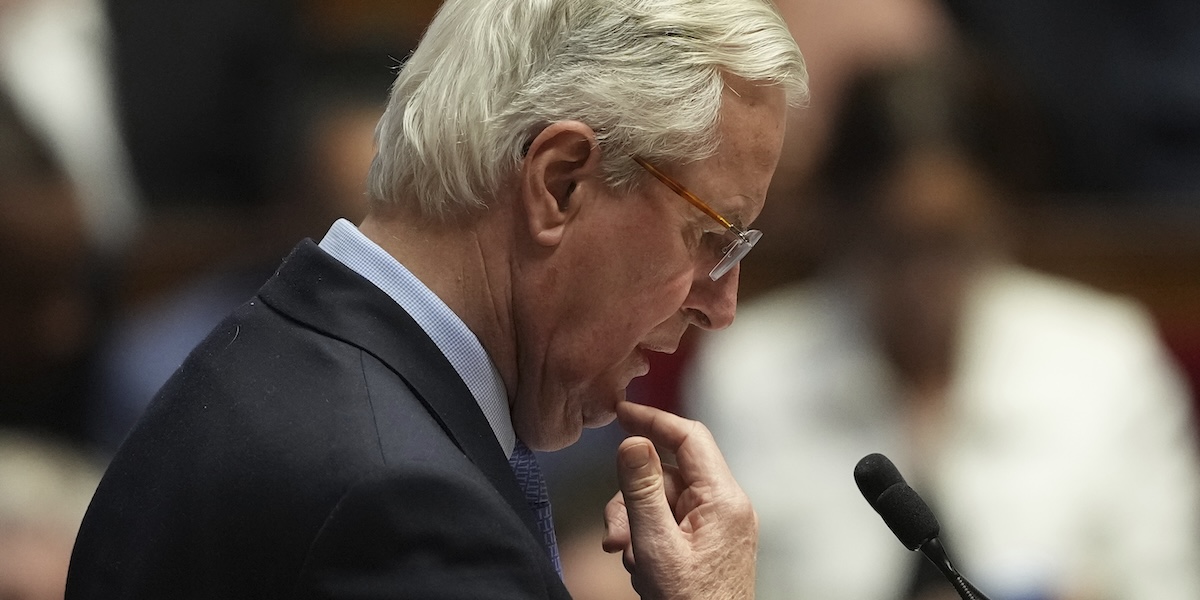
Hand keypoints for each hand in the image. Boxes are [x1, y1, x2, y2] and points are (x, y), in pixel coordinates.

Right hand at [602, 401, 756, 599]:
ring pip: (663, 501)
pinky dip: (648, 539)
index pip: (689, 437)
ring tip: (632, 562)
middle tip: (616, 536)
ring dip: (636, 525)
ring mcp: (719, 526)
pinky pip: (670, 523)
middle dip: (633, 500)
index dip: (653, 420)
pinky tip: (644, 568)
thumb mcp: (656, 545)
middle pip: (667, 474)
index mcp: (724, 500)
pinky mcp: (709, 543)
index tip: (621, 412)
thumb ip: (641, 490)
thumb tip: (633, 442)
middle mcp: (727, 507)